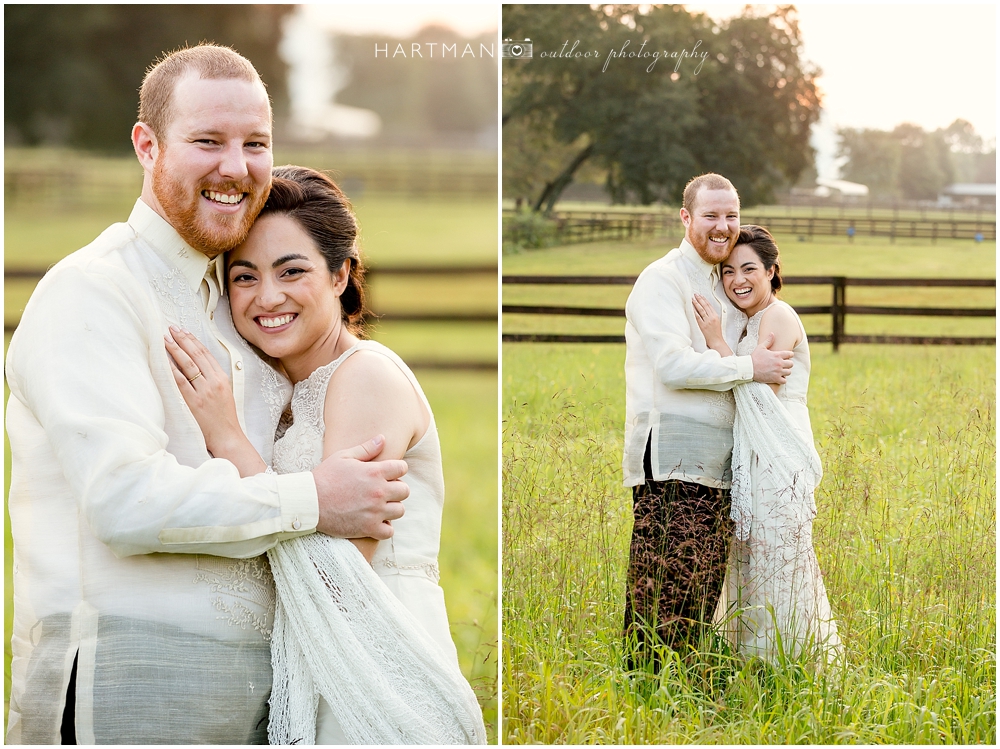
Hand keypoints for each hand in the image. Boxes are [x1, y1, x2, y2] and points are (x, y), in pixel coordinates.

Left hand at [165, 326, 245, 456]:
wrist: (228, 436)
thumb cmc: (225, 418)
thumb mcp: (225, 394)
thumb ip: (214, 380)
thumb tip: (198, 367)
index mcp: (222, 378)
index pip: (206, 354)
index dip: (193, 341)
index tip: (183, 331)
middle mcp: (214, 382)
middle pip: (197, 356)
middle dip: (183, 340)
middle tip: (171, 329)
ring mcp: (204, 391)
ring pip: (188, 365)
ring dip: (176, 350)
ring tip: (165, 339)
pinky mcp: (195, 402)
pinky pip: (181, 382)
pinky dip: (172, 370)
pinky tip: (164, 361)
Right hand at [313, 435, 408, 539]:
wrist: (308, 502)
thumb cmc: (325, 477)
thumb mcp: (343, 457)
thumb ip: (366, 448)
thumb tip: (383, 438)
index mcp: (375, 472)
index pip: (402, 468)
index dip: (396, 470)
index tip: (389, 474)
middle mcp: (379, 491)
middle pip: (404, 491)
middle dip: (396, 489)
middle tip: (383, 491)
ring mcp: (374, 511)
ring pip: (400, 510)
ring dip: (392, 508)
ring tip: (379, 506)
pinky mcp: (368, 528)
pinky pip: (389, 531)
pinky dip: (384, 528)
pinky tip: (376, 522)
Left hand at [692, 293, 725, 350]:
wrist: (717, 341)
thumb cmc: (716, 333)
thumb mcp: (717, 322)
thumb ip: (712, 315)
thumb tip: (706, 310)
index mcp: (716, 316)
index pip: (709, 305)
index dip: (704, 300)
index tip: (700, 295)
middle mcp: (712, 317)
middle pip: (705, 306)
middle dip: (699, 299)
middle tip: (695, 295)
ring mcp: (707, 321)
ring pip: (701, 310)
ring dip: (696, 304)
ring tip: (692, 299)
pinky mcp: (703, 326)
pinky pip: (697, 317)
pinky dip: (694, 312)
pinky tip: (691, 308)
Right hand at [751, 332, 793, 383]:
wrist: (749, 369)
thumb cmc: (754, 357)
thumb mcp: (761, 347)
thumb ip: (768, 341)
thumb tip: (772, 333)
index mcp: (778, 355)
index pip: (790, 354)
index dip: (789, 355)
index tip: (785, 357)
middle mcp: (780, 363)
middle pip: (791, 364)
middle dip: (788, 364)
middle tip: (783, 364)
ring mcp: (778, 372)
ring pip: (789, 372)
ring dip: (785, 372)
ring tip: (781, 371)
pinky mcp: (775, 379)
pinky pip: (784, 380)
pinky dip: (782, 379)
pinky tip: (778, 377)